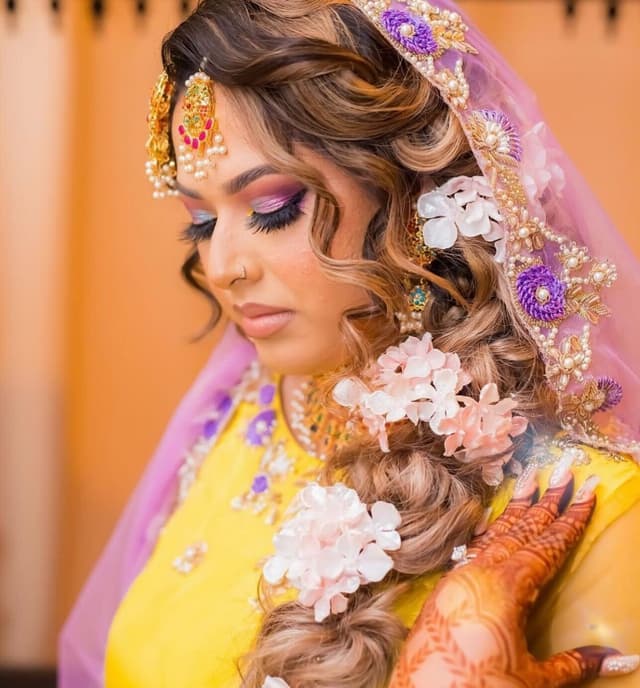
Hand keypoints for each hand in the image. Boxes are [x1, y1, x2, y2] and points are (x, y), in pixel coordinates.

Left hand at [389, 467, 639, 686]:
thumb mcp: (535, 679)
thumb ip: (574, 664)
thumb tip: (620, 657)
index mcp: (509, 587)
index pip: (549, 545)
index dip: (571, 519)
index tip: (587, 491)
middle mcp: (483, 571)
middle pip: (523, 528)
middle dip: (548, 500)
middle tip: (564, 470)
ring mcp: (461, 574)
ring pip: (497, 532)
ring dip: (519, 507)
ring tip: (533, 480)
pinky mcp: (448, 584)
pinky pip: (476, 546)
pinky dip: (492, 529)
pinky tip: (495, 519)